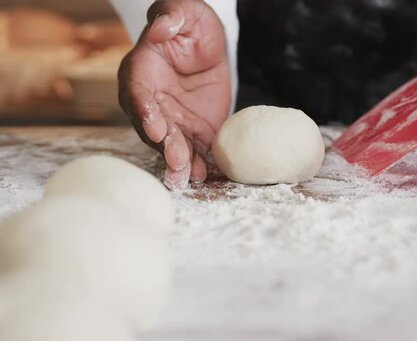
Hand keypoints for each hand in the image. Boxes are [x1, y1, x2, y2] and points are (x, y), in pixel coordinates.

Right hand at [118, 0, 230, 189]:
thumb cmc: (189, 23)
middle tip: (177, 161)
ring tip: (190, 177)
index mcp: (140, 71)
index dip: (144, 111)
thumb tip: (161, 28)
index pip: (136, 94)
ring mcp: (171, 118)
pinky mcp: (193, 129)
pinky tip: (205, 175)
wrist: (208, 43)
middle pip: (152, 127)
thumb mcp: (183, 11)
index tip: (155, 128)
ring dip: (179, 162)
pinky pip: (195, 149)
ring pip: (171, 144)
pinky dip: (199, 163)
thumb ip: (170, 16)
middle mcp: (151, 101)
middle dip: (164, 146)